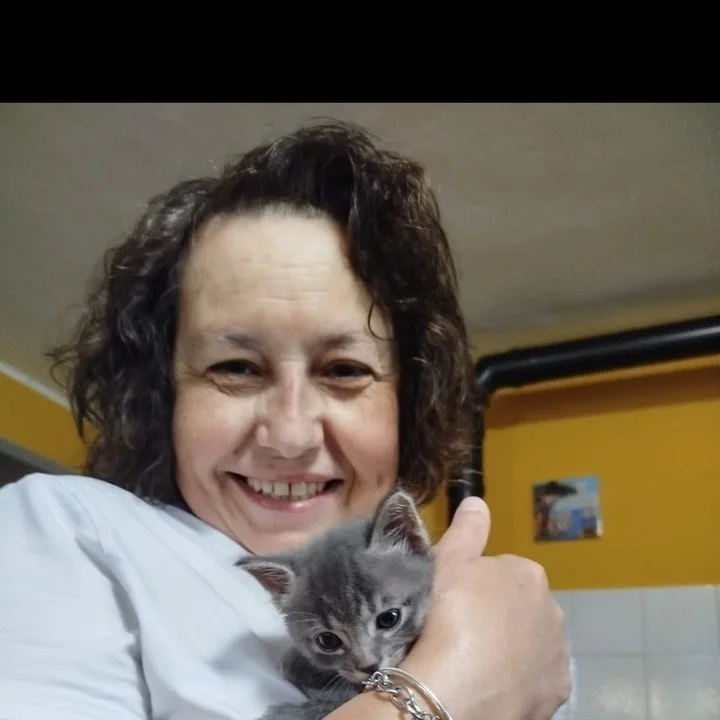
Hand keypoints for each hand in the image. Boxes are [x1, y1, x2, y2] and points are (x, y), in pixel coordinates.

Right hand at [401, 496, 570, 719]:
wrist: (456, 689)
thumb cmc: (449, 614)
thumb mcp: (448, 561)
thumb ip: (467, 529)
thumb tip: (479, 500)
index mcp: (528, 574)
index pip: (502, 572)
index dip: (474, 586)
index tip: (453, 602)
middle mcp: (553, 611)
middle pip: (520, 608)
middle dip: (498, 616)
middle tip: (461, 630)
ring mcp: (557, 655)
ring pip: (531, 645)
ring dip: (511, 649)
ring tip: (475, 661)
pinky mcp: (557, 694)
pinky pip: (536, 680)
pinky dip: (519, 682)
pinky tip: (493, 686)